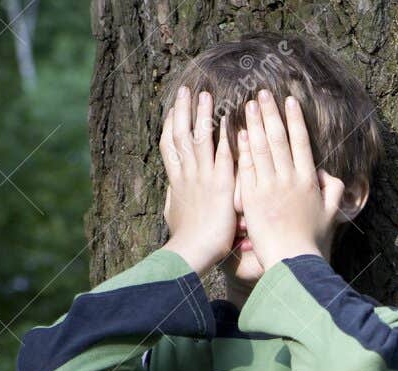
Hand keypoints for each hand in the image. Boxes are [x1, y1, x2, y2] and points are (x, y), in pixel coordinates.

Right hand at [160, 87, 235, 275]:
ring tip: (205, 95)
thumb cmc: (187, 241)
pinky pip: (222, 156)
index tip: (171, 109)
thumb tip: (171, 197)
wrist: (192, 252)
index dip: (169, 125)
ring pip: (198, 138)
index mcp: (176, 181)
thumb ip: (175, 201)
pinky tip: (229, 122)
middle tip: (185, 90)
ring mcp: (202, 178)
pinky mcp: (220, 186)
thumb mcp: (175, 216)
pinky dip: (224, 137)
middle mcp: (186, 174)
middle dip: (182, 111)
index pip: (169, 146)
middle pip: (179, 134)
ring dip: (202, 116)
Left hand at [237, 89, 346, 268]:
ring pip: (262, 148)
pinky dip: (243, 148)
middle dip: (271, 113)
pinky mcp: (252, 197)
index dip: (294, 120)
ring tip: (249, 104)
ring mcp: (269, 186)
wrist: (293, 260)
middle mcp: (289, 179)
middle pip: (279, 138)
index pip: (301, 143)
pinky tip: (239, 132)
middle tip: (263, 93)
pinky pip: (247, 167)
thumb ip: (333, 191)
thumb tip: (330, 176)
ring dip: (255, 123)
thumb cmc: (312, 241)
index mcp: (309, 181)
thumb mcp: (330, 214)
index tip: (289, 102)